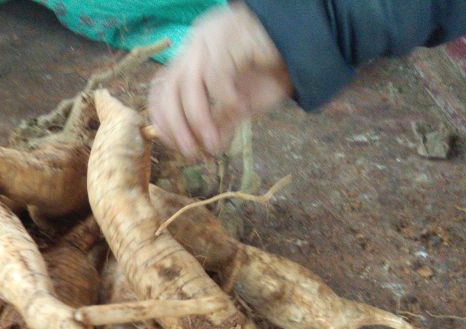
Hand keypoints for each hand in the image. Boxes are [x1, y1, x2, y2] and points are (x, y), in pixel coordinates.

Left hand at [149, 3, 292, 160]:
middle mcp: (196, 48)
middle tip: (191, 153)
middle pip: (170, 89)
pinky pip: (217, 72)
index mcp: (191, 61)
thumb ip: (222, 121)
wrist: (304, 45)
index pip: (161, 91)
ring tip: (212, 143)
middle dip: (176, 127)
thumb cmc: (270, 72)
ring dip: (198, 120)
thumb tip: (208, 148)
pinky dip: (223, 97)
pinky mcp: (231, 37)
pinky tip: (239, 108)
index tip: (176, 146)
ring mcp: (211, 40)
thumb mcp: (241, 103)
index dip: (163, 120)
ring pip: (190, 84)